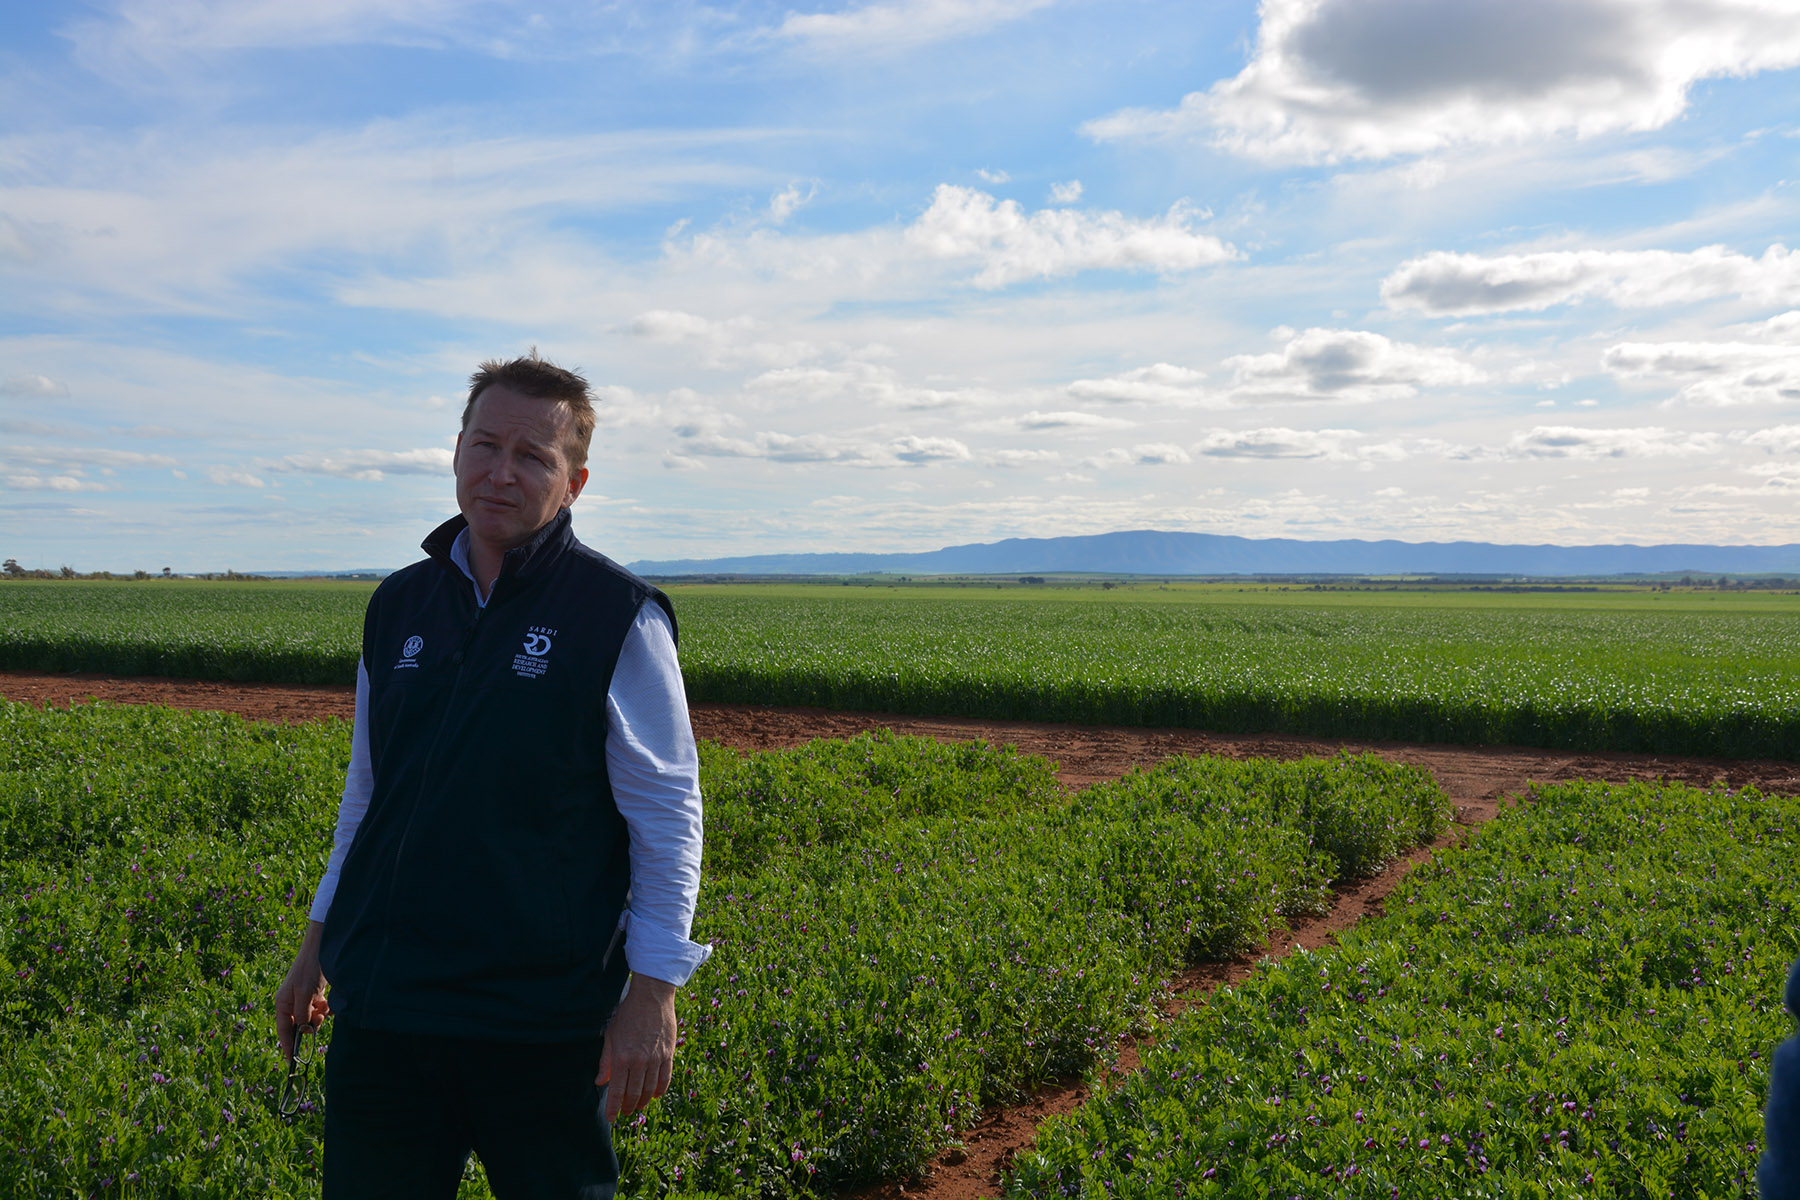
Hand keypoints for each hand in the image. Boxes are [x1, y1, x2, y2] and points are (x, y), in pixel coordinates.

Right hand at [275, 920, 331, 1060]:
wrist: (322, 948)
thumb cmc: (309, 970)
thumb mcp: (304, 995)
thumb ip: (302, 1015)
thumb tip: (302, 1031)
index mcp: (283, 1003)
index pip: (283, 1030)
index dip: (288, 1045)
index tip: (293, 1060)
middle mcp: (291, 1002)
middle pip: (299, 1025)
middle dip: (310, 1025)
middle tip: (321, 1018)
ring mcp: (303, 998)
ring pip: (311, 1018)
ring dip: (320, 1016)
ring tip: (326, 1007)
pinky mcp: (315, 993)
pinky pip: (320, 1009)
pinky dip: (326, 1008)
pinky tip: (330, 1002)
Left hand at [595, 974, 676, 1122]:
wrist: (651, 997)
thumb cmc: (627, 1015)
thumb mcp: (611, 1036)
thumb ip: (605, 1061)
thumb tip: (599, 1082)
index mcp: (621, 1058)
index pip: (617, 1091)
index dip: (613, 1108)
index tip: (611, 1118)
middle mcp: (639, 1061)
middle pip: (634, 1094)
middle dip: (627, 1107)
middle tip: (624, 1112)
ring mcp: (655, 1058)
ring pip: (650, 1090)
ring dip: (643, 1101)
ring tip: (637, 1106)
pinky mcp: (668, 1054)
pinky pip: (665, 1079)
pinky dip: (659, 1090)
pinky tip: (654, 1095)